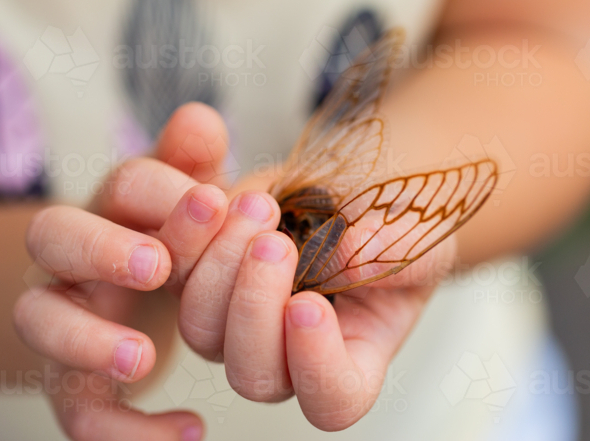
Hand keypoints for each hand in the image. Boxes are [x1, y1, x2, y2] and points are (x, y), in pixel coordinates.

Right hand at [13, 103, 235, 440]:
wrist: (107, 297)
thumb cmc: (156, 236)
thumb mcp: (179, 198)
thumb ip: (190, 162)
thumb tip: (201, 117)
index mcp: (110, 203)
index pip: (122, 184)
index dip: (162, 191)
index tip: (214, 202)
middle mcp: (71, 255)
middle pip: (54, 235)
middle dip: (102, 247)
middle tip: (158, 267)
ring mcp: (60, 317)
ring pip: (39, 322)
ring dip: (85, 339)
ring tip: (142, 358)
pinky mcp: (68, 380)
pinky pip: (76, 410)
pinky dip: (121, 429)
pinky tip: (187, 431)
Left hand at [111, 103, 458, 431]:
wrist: (354, 188)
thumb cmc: (392, 224)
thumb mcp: (414, 233)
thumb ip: (391, 248)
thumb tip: (351, 250)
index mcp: (350, 360)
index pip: (332, 400)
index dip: (316, 368)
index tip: (310, 307)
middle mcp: (285, 354)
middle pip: (252, 374)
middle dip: (256, 308)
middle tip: (276, 244)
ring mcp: (236, 321)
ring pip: (201, 328)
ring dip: (220, 266)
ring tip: (257, 206)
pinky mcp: (202, 277)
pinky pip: (176, 274)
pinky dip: (188, 237)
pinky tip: (215, 199)